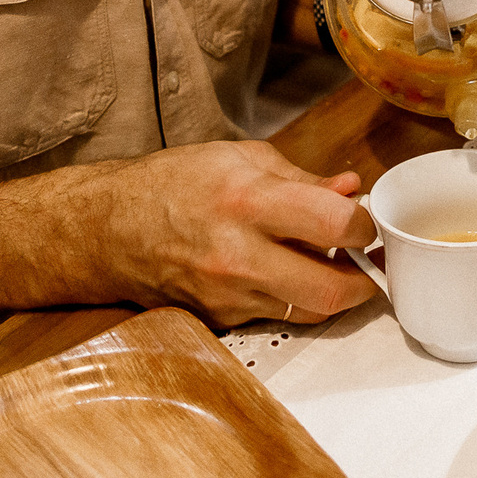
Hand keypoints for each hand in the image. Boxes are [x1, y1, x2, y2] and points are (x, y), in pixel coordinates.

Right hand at [81, 142, 379, 325]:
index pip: (333, 224)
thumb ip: (302, 180)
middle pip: (329, 289)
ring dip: (331, 290)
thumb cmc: (173, 183)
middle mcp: (238, 256)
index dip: (363, 225)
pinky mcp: (221, 320)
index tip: (364, 220)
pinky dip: (294, 297)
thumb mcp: (240, 158)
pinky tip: (289, 272)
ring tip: (331, 263)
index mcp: (247, 201)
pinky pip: (277, 315)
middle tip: (368, 260)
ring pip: (308, 310)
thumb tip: (349, 190)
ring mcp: (228, 295)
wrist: (108, 229)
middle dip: (365, 279)